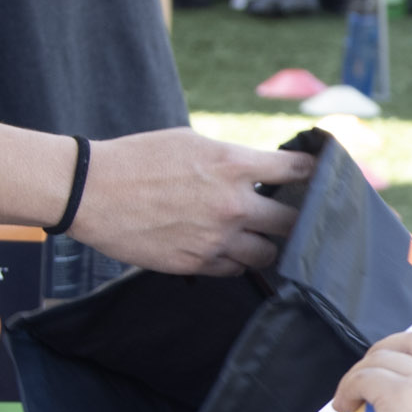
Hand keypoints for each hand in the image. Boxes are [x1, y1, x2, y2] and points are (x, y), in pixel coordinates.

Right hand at [70, 131, 312, 274]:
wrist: (92, 192)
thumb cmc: (138, 159)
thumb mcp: (191, 142)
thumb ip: (230, 160)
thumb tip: (260, 172)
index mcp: (233, 164)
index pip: (297, 171)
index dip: (314, 174)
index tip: (320, 177)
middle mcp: (233, 204)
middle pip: (293, 221)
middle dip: (295, 218)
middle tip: (292, 217)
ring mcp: (217, 238)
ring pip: (268, 254)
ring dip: (266, 245)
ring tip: (257, 236)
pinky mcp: (197, 263)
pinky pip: (235, 269)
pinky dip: (236, 261)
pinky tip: (227, 248)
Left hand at [334, 333, 411, 411]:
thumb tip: (399, 393)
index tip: (398, 363)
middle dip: (385, 351)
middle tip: (366, 373)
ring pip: (383, 358)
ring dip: (360, 374)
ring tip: (350, 397)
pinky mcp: (401, 396)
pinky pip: (364, 378)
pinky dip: (348, 388)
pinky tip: (344, 406)